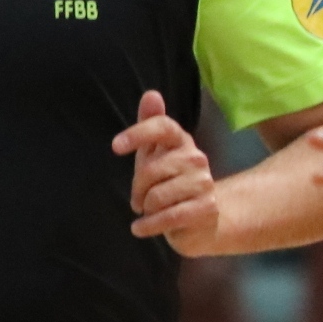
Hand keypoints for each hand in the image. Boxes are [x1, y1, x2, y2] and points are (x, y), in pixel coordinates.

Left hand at [114, 89, 219, 250]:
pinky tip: (143, 227)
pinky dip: (148, 226)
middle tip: (140, 199)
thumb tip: (151, 93)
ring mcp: (204, 183)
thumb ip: (149, 126)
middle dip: (137, 190)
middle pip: (151, 169)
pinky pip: (166, 217)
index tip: (115, 147)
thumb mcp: (155, 156)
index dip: (139, 133)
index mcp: (181, 142)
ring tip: (152, 211)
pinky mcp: (207, 208)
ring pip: (156, 196)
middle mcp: (196, 158)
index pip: (164, 127)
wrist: (204, 218)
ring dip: (146, 210)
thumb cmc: (171, 183)